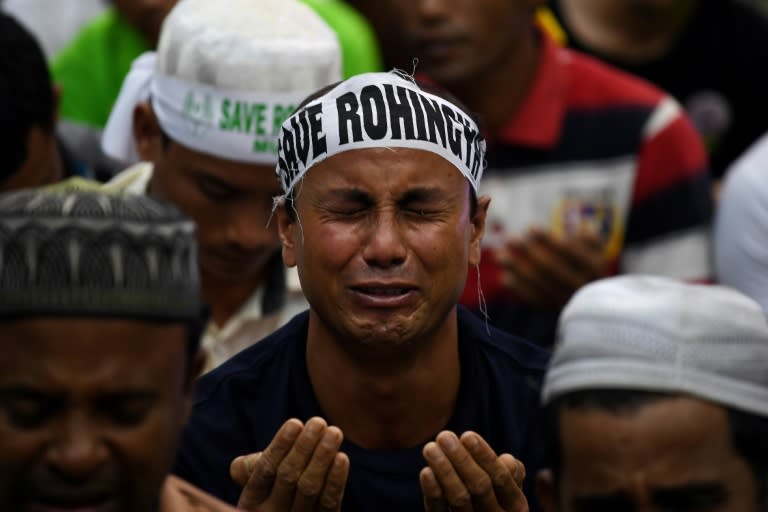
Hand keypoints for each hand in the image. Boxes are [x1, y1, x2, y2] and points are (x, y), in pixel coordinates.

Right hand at [229, 417, 349, 510]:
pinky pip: (328, 503)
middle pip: (288, 477)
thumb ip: (248, 468)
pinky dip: (335, 480)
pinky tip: (341, 458)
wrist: (290, 511)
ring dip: (322, 457)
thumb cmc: (272, 486)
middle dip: (304, 446)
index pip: (265, 469)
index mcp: (252, 500)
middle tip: (318, 422)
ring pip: (309, 488)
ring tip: (334, 432)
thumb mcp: (255, 478)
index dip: (280, 446)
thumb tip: (244, 465)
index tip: (295, 423)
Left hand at [420, 431, 527, 511]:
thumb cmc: (495, 496)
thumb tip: (506, 460)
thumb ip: (511, 472)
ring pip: (459, 498)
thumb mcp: (509, 486)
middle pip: (480, 487)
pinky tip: (426, 471)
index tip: (467, 435)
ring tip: (430, 447)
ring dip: (444, 470)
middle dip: (461, 459)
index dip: (484, 456)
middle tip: (444, 436)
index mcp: (516, 506)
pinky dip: (433, 491)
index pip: (501, 478)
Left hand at [494, 227, 606, 309]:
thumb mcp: (595, 248)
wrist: (592, 298)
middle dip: (528, 251)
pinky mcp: (555, 309)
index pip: (567, 250)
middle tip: (510, 238)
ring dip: (517, 269)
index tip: (530, 227)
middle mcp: (581, 284)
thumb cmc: (588, 262)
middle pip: (550, 267)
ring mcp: (567, 298)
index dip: (547, 239)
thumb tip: (585, 227)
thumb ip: (589, 238)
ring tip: (499, 256)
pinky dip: (519, 289)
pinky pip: (535, 299)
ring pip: (539, 284)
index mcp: (593, 266)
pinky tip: (505, 277)